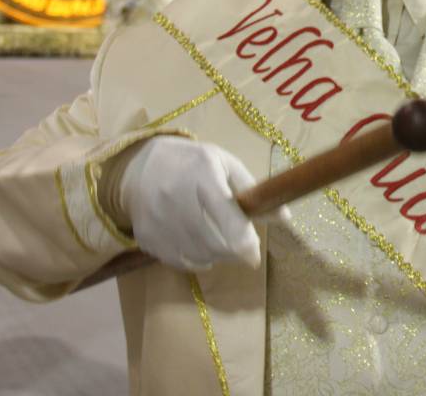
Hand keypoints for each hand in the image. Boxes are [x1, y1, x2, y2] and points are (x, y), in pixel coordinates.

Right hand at [120, 137, 265, 271]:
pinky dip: (195, 260)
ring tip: (217, 238)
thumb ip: (253, 190)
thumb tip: (285, 218)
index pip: (228, 221)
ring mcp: (158, 221)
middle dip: (234, 252)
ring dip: (216, 256)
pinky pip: (180, 262)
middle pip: (215, 245)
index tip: (253, 255)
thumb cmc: (192, 163)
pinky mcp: (147, 238)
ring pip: (198, 257)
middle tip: (239, 245)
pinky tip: (198, 244)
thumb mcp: (225, 164)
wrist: (139, 166)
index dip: (246, 245)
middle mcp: (176, 199)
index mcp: (203, 176)